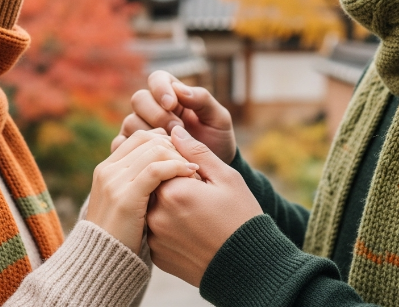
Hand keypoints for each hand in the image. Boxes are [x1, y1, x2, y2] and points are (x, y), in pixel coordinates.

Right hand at [87, 129, 198, 253]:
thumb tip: (161, 164)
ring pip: (154, 150)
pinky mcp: (125, 198)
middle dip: (174, 146)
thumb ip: (137, 181)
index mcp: (107, 168)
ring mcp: (114, 183)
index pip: (140, 137)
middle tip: (193, 159)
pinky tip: (192, 174)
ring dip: (179, 156)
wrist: (103, 263)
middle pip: (148, 139)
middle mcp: (108, 170)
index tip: (184, 154)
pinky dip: (177, 167)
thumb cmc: (122, 235)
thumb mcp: (126, 202)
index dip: (165, 140)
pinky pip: (156, 170)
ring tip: (195, 169)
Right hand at [113, 70, 236, 163]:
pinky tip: (153, 157)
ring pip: (130, 121)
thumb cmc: (216, 141)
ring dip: (150, 134)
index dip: (160, 89)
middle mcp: (151, 109)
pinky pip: (122, 144)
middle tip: (176, 130)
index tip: (172, 104)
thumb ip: (202, 99)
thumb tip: (178, 88)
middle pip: (139, 99)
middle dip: (157, 114)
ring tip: (171, 147)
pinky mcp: (132, 149)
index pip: (156, 79)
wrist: (211, 172)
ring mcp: (139, 129)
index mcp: (172, 95)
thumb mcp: (218, 119)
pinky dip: (135, 150)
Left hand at [146, 127, 262, 286]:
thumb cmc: (241, 218)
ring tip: (193, 210)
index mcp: (173, 190)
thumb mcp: (226, 178)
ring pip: (151, 207)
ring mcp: (154, 237)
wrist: (247, 267)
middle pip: (153, 183)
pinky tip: (188, 228)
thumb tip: (175, 131)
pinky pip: (153, 230)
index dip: (179, 162)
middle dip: (169, 181)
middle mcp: (157, 214)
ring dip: (166, 203)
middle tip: (196, 191)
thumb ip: (197, 153)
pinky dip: (165, 225)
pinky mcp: (156, 254)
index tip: (197, 172)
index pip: (161, 161)